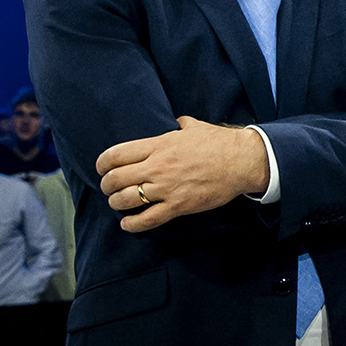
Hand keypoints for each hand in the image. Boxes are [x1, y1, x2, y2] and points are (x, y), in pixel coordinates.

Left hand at [97, 116, 270, 231]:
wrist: (243, 161)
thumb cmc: (221, 143)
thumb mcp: (196, 127)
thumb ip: (181, 124)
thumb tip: (177, 120)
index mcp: (158, 145)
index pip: (115, 155)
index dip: (102, 164)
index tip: (102, 169)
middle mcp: (157, 167)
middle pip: (114, 180)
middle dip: (107, 186)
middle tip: (111, 188)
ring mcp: (166, 188)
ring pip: (125, 200)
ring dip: (117, 204)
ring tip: (119, 203)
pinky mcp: (178, 206)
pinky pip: (146, 220)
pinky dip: (132, 224)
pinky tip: (127, 223)